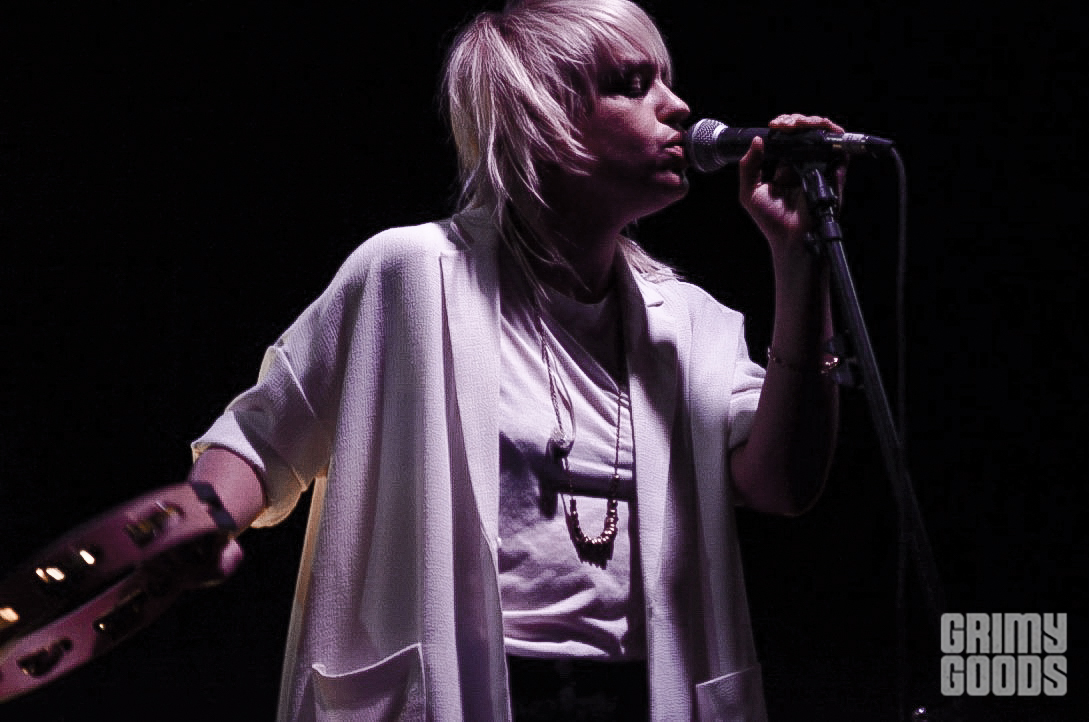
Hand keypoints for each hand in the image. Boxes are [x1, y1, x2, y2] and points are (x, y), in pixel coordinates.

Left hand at [738, 113, 847, 254]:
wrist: (790, 238)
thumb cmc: (771, 220)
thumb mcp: (749, 192)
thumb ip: (749, 167)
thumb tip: (757, 140)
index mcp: (786, 167)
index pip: (788, 139)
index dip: (783, 127)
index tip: (774, 125)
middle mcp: (804, 165)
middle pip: (806, 132)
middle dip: (796, 120)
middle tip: (782, 123)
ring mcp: (820, 168)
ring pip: (823, 135)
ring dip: (812, 123)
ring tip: (796, 124)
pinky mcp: (834, 174)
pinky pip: (839, 150)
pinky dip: (831, 136)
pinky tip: (814, 133)